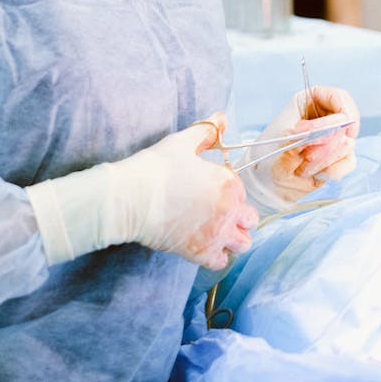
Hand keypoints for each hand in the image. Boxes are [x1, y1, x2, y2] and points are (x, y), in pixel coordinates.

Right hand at [126, 113, 259, 270]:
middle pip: (249, 219)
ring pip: (242, 244)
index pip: (240, 190)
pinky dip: (216, 255)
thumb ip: (207, 131)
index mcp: (228, 183)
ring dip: (233, 237)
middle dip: (238, 215)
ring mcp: (216, 235)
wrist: (131, 197)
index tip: (209, 188)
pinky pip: (221, 262)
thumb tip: (222, 118)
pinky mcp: (200, 254)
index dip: (227, 189)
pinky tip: (203, 244)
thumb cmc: (156, 167)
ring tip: (216, 231)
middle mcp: (229, 211)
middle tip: (217, 211)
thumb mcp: (183, 142)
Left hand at [243, 85, 359, 208]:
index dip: (346, 110)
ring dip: (324, 159)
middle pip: (345, 122)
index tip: (345, 128)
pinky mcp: (338, 158)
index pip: (338, 97)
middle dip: (326, 143)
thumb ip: (311, 133)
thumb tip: (339, 131)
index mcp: (309, 102)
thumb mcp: (284, 138)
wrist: (264, 183)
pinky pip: (349, 162)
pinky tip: (314, 174)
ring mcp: (334, 138)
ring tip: (301, 167)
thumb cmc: (268, 154)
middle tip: (305, 154)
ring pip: (347, 144)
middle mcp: (325, 117)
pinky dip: (332, 170)